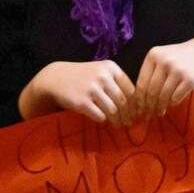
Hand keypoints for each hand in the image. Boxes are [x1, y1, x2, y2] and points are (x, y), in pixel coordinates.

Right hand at [21, 59, 136, 123]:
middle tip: (128, 123)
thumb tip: (136, 105)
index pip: (131, 89)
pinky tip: (102, 120)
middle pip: (123, 101)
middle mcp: (103, 76)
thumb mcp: (101, 72)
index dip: (135, 104)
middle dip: (128, 115)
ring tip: (117, 124)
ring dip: (117, 120)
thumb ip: (116, 83)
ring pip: (113, 110)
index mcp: (111, 68)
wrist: (56, 78)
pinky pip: (100, 116)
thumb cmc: (83, 77)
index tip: (136, 113)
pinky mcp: (82, 102)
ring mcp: (92, 89)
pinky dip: (103, 120)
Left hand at [129, 36, 193, 119]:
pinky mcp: (190, 78)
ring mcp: (178, 69)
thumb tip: (140, 101)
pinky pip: (176, 98)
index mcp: (153, 55)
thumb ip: (151, 74)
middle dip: (149, 107)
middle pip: (151, 92)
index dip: (139, 101)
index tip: (139, 111)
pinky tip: (172, 104)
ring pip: (163, 96)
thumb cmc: (180, 58)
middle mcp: (164, 61)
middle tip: (148, 116)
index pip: (141, 83)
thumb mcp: (163, 58)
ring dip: (160, 108)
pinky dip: (172, 104)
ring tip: (160, 113)